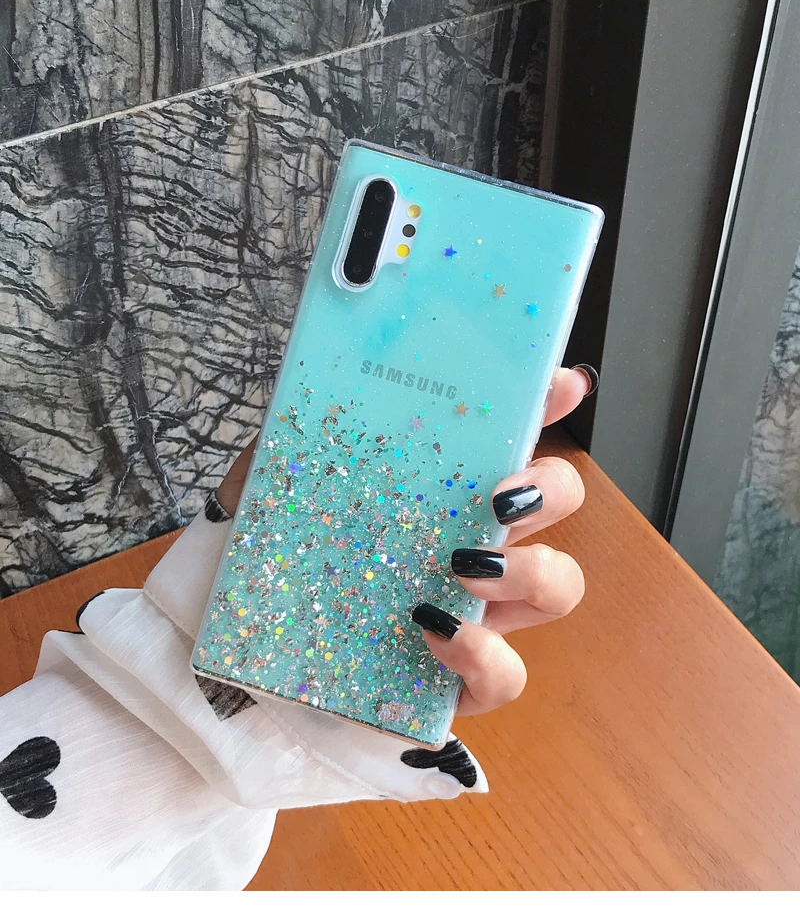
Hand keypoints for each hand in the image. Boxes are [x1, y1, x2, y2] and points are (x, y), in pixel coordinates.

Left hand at [216, 365, 597, 717]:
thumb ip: (289, 443)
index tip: (563, 385)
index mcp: (443, 489)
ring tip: (463, 566)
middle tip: (499, 497)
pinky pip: (506, 675)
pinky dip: (483, 654)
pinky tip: (431, 631)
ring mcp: (478, 612)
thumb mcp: (274, 490)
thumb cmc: (276, 563)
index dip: (549, 406)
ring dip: (532, 572)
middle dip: (551, 488)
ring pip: (558, 587)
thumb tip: (304, 396)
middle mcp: (474, 541)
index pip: (510, 435)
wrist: (251, 658)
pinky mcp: (460, 679)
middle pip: (557, 501)